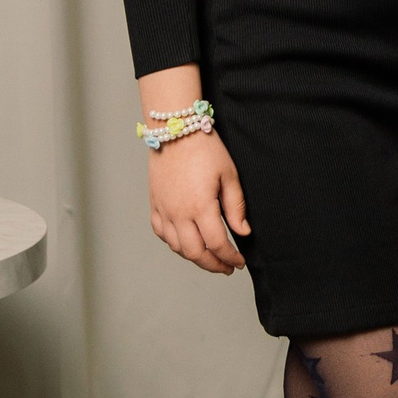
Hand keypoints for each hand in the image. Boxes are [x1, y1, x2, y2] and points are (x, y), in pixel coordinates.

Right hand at [148, 130, 249, 273]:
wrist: (175, 130)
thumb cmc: (205, 149)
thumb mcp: (229, 175)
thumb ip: (236, 207)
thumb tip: (242, 232)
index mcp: (201, 207)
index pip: (217, 244)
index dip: (230, 257)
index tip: (239, 262)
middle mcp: (179, 213)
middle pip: (195, 253)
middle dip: (213, 265)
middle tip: (226, 268)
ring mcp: (164, 210)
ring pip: (177, 247)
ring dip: (194, 257)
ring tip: (209, 257)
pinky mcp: (154, 204)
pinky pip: (161, 233)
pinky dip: (174, 244)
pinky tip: (185, 242)